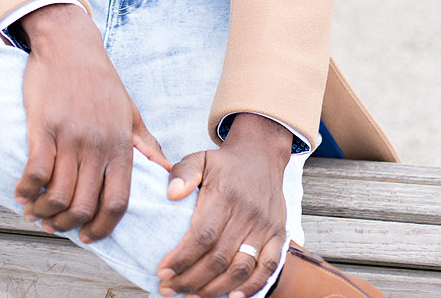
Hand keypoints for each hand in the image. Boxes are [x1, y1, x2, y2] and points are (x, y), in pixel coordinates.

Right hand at [14, 3, 170, 241]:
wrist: (70, 43)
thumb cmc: (100, 79)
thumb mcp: (130, 111)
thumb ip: (146, 144)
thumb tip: (167, 171)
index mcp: (121, 144)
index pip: (118, 202)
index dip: (102, 228)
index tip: (88, 237)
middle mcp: (97, 143)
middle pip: (84, 205)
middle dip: (67, 225)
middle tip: (55, 226)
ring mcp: (70, 135)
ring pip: (58, 194)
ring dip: (44, 213)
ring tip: (36, 213)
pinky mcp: (43, 125)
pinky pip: (34, 173)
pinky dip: (26, 192)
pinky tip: (22, 194)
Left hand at [156, 113, 290, 297]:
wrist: (261, 156)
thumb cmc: (225, 163)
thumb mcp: (200, 158)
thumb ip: (183, 172)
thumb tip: (171, 194)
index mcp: (224, 195)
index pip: (202, 235)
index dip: (182, 259)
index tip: (163, 272)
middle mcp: (246, 213)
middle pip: (218, 258)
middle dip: (191, 279)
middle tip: (169, 289)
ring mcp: (264, 227)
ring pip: (240, 268)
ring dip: (215, 288)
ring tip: (191, 296)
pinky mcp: (278, 235)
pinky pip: (268, 268)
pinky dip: (251, 287)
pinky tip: (232, 297)